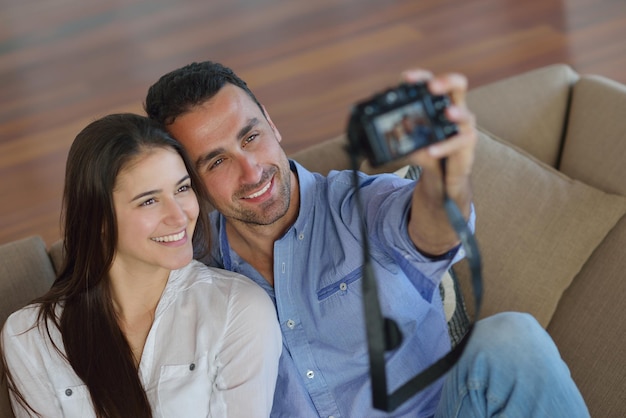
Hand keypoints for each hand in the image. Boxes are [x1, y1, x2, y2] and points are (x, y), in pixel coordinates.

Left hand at [401, 69, 476, 194]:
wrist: (444, 177)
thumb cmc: (430, 152)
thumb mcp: (412, 141)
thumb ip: (400, 133)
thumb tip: (381, 129)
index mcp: (439, 104)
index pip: (432, 82)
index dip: (421, 77)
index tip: (406, 78)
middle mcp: (455, 110)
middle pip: (459, 86)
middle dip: (447, 81)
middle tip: (433, 86)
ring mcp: (464, 127)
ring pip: (467, 115)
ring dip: (457, 113)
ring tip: (448, 113)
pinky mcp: (467, 147)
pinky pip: (461, 143)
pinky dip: (445, 146)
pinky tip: (432, 150)